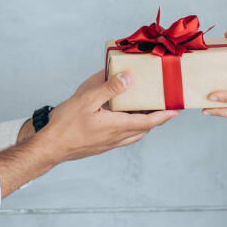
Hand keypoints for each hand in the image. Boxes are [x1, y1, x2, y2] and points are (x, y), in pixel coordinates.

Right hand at [41, 70, 178, 161]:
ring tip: (144, 110)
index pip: (150, 121)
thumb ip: (110, 88)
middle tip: (163, 106)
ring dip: (143, 123)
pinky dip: (129, 128)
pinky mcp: (100, 146)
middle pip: (144, 128)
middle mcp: (116, 138)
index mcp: (118, 126)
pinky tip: (121, 119)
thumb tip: (130, 78)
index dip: (165, 115)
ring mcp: (108, 144)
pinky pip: (122, 137)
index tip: (177, 109)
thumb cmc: (65, 124)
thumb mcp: (87, 100)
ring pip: (134, 134)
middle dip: (157, 118)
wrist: (49, 148)